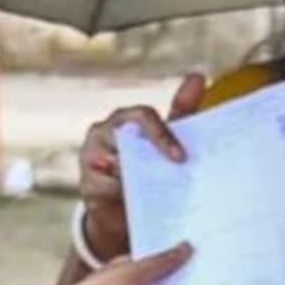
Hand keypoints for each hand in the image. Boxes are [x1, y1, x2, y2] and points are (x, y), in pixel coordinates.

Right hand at [77, 75, 206, 264]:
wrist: (120, 208)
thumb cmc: (143, 164)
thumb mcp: (164, 140)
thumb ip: (180, 111)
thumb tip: (198, 76)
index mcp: (122, 119)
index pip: (142, 116)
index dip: (162, 135)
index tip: (181, 157)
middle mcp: (101, 133)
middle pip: (126, 140)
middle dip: (151, 159)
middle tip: (174, 176)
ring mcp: (90, 158)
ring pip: (118, 166)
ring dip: (140, 179)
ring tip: (162, 192)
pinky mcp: (86, 185)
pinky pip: (109, 189)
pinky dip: (127, 197)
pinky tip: (141, 204)